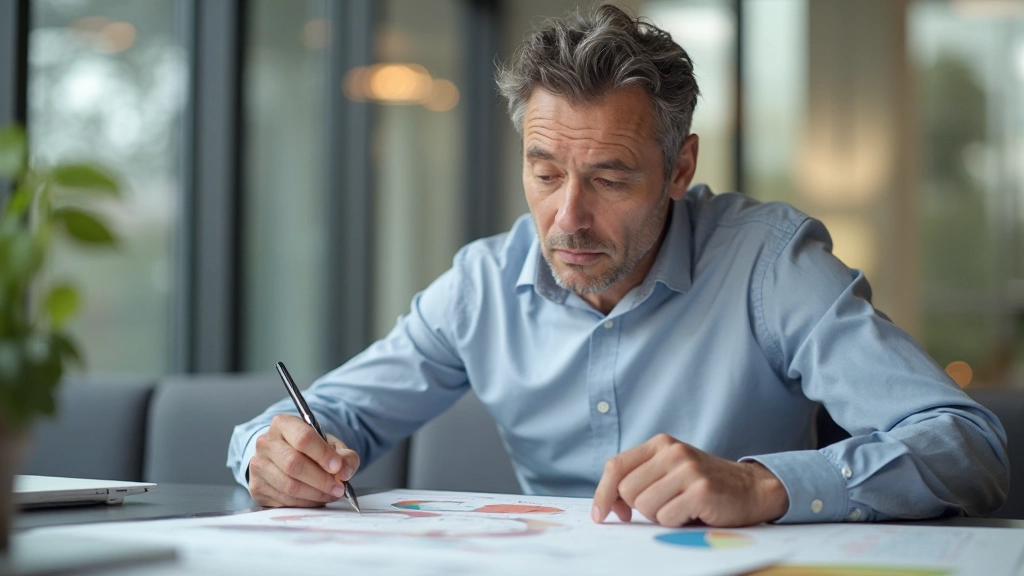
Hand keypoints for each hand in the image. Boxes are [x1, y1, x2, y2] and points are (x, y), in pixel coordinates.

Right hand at [248, 414, 360, 507]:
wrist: (283, 457)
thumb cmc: (308, 449)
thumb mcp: (330, 445)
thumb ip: (344, 455)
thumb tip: (344, 471)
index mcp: (283, 424)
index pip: (303, 438)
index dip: (323, 455)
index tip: (338, 468)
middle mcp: (266, 443)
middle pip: (294, 464)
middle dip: (321, 480)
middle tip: (339, 488)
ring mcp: (258, 465)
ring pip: (288, 485)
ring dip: (315, 494)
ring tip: (330, 494)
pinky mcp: (256, 486)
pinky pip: (283, 500)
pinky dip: (304, 503)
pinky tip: (316, 499)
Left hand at [592, 434, 787, 526]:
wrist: (752, 488)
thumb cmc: (703, 484)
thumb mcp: (670, 470)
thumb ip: (640, 478)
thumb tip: (608, 506)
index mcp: (660, 444)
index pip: (615, 467)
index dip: (603, 494)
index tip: (600, 515)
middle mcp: (672, 452)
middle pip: (627, 491)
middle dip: (639, 508)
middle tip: (663, 507)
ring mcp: (688, 469)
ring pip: (645, 506)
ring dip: (659, 516)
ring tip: (680, 508)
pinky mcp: (701, 491)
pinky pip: (667, 518)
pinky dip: (676, 523)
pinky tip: (693, 513)